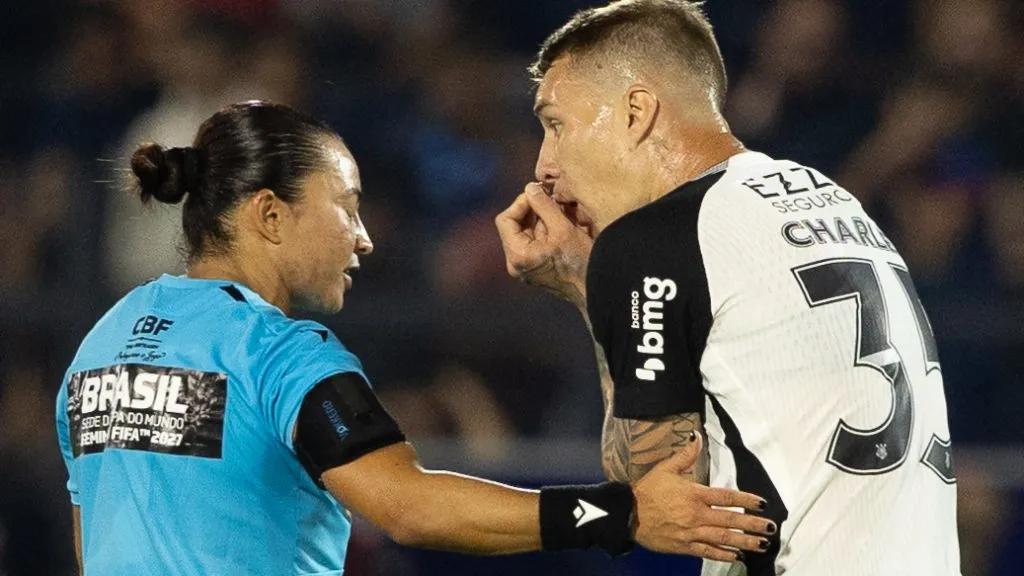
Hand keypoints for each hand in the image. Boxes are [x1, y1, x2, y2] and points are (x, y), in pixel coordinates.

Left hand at [494, 183, 593, 304]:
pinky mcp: (535, 267)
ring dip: (542, 218)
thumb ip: (544, 206)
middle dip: (533, 210)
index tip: (539, 194)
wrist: (594, 289)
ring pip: (526, 232)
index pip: (505, 220)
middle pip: (515, 226)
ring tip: (561, 210)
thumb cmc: (581, 262)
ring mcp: (525, 267)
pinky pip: (535, 241)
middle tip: (551, 198)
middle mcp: (516, 263)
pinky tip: (563, 223)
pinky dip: (546, 229)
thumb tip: (530, 188)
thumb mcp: (563, 228)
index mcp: (517, 255)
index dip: (520, 203)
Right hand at [631, 432, 775, 561]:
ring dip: (744, 542)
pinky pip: (708, 551)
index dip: (747, 500)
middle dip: (753, 524)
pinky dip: (723, 554)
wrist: (628, 514)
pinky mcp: (684, 546)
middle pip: (731, 519)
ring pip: (723, 538)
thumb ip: (685, 455)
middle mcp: (696, 514)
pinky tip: (736, 556)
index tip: (762, 504)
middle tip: (771, 528)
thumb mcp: (665, 469)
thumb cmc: (647, 491)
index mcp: (695, 494)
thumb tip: (696, 436)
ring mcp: (691, 532)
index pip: (727, 496)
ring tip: (761, 545)